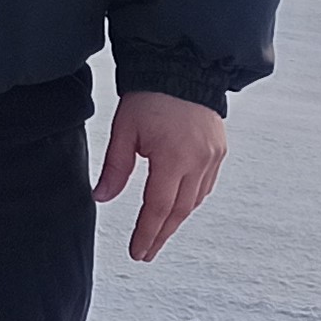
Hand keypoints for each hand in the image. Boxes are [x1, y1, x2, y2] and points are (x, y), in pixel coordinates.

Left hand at [96, 90, 227, 262]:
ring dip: (176, 220)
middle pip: (179, 211)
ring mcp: (213, 157)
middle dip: (161, 234)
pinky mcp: (219, 151)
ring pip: (195, 200)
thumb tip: (101, 197)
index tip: (137, 252)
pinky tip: (178, 208)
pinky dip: (191, 201)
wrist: (182, 67)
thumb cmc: (148, 96)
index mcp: (173, 158)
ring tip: (157, 234)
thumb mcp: (124, 130)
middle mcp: (198, 161)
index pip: (158, 207)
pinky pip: (206, 186)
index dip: (147, 233)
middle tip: (146, 253)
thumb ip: (115, 168)